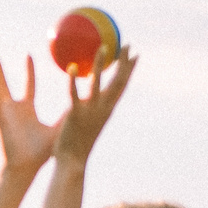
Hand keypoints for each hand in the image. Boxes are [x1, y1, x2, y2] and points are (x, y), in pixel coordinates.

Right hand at [0, 54, 61, 173]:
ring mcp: (5, 112)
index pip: (28, 86)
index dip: (28, 71)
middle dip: (0, 69)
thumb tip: (88, 103)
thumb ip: (70, 113)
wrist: (26, 166)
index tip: (28, 56)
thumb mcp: (58, 127)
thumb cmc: (41, 152)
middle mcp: (14, 109)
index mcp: (27, 111)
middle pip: (5, 84)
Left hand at [51, 47, 135, 163]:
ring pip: (97, 84)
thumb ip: (88, 107)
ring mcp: (90, 111)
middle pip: (117, 82)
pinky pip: (74, 95)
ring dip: (101, 65)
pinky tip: (73, 68)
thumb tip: (85, 97)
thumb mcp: (88, 121)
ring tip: (103, 47)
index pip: (122, 86)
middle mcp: (103, 109)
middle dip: (124, 62)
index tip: (135, 55)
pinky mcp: (75, 115)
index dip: (129, 70)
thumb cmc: (79, 142)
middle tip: (127, 44)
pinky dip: (74, 81)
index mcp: (108, 110)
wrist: (73, 162)